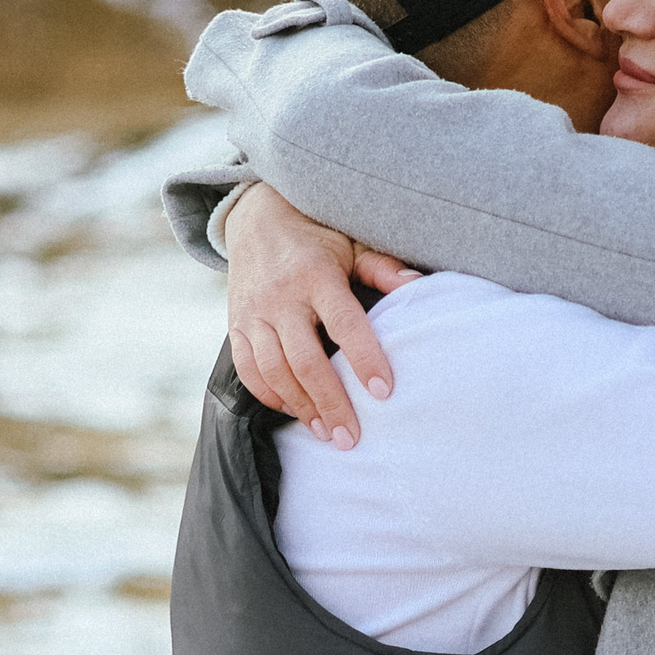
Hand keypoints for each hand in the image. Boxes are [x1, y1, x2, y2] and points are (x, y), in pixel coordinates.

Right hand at [220, 185, 419, 445]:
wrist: (256, 216)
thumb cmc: (318, 236)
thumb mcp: (352, 244)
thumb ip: (382, 268)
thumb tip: (419, 288)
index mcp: (316, 274)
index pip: (344, 323)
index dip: (364, 359)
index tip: (384, 392)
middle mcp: (281, 296)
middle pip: (304, 360)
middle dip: (329, 402)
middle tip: (350, 438)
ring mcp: (253, 312)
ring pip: (272, 370)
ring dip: (300, 406)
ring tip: (326, 432)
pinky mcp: (235, 324)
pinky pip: (247, 369)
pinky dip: (269, 395)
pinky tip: (293, 411)